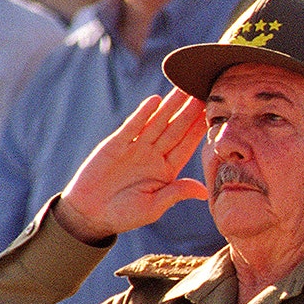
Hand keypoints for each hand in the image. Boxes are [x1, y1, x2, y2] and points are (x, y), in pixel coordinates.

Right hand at [56, 89, 209, 244]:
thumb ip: (175, 193)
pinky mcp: (115, 145)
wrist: (89, 214)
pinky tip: (155, 101)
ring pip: (156, 123)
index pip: (186, 146)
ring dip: (169, 107)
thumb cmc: (124, 214)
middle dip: (188, 111)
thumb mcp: (153, 207)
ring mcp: (135, 148)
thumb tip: (204, 191)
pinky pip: (132, 127)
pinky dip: (143, 114)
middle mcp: (153, 156)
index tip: (214, 115)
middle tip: (202, 91)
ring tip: (182, 89)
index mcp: (167, 170)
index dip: (199, 130)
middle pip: (175, 129)